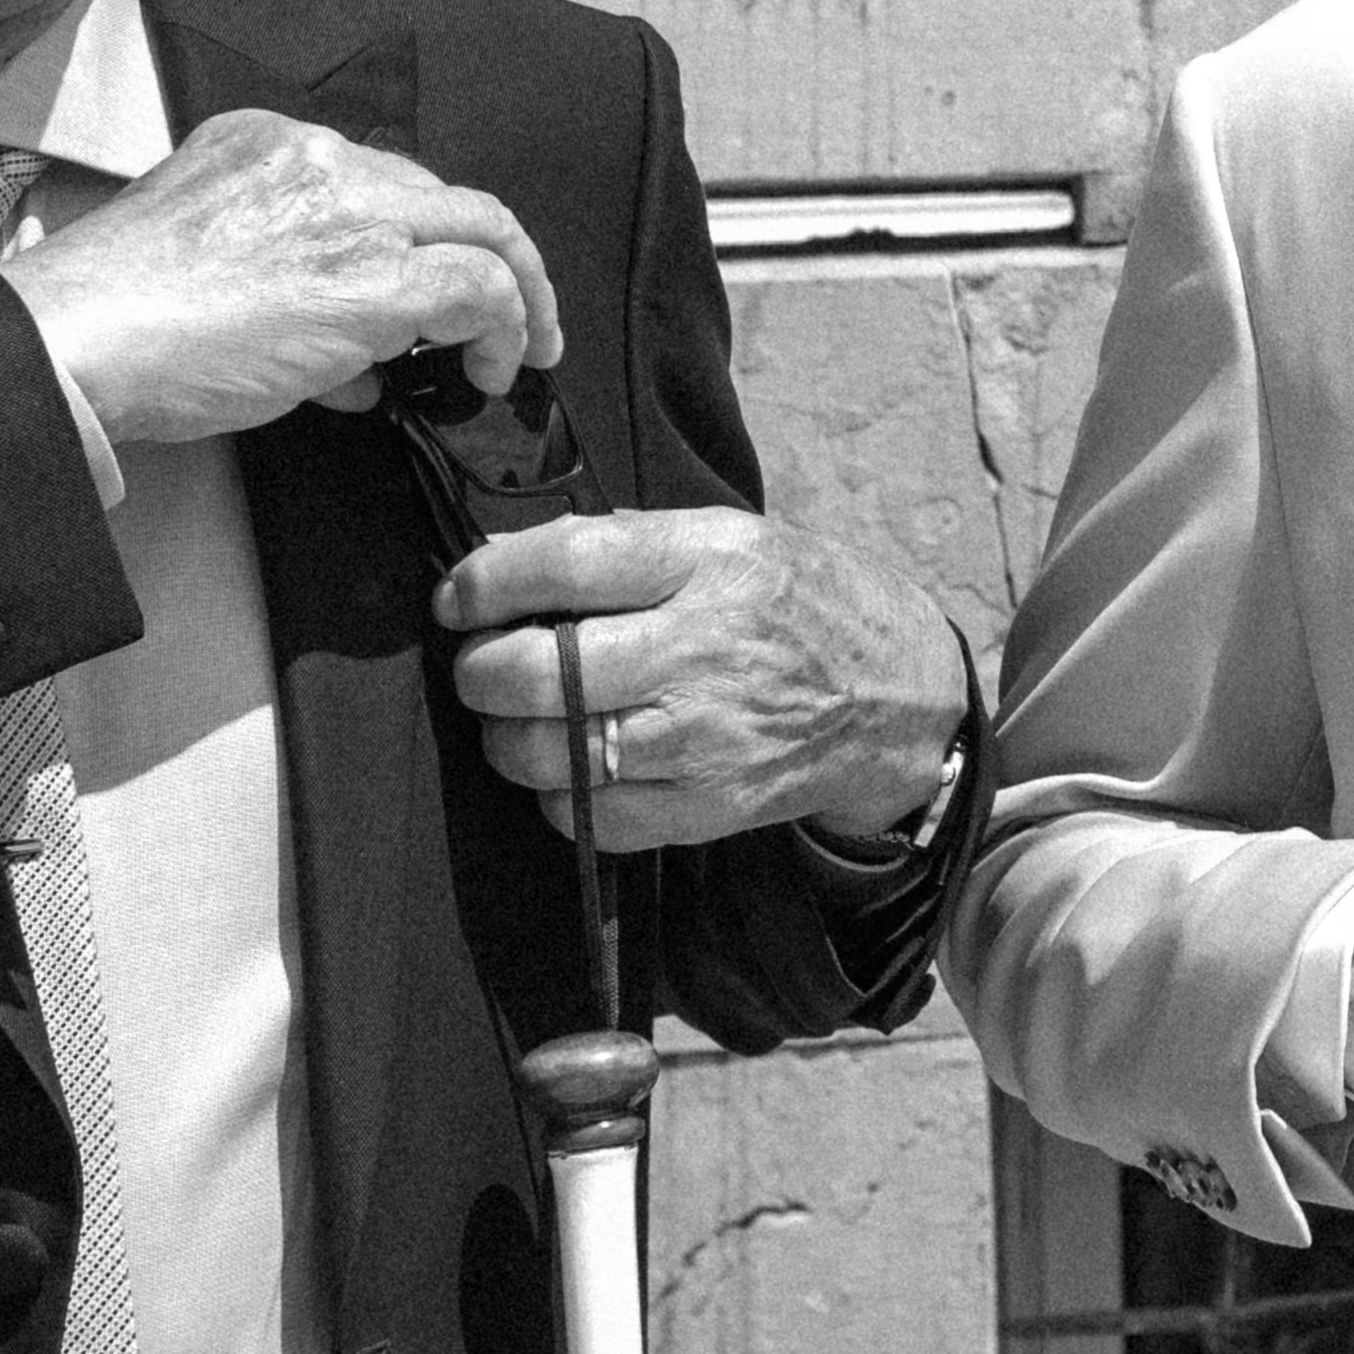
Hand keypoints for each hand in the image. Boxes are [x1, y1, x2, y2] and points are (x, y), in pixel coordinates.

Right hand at [7, 113, 554, 451]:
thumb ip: (283, 288)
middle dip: (487, 254)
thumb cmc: (111, 322)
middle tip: (507, 311)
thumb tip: (357, 362)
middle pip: (440, 193)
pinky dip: (507, 325)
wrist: (75, 339)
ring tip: (522, 346)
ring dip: (517, 291)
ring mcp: (351, 212)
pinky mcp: (377, 278)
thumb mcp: (202, 264)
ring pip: (482, 227)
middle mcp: (314, 159)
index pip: (372, 182)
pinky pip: (480, 287)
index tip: (415, 300)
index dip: (407, 244)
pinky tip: (493, 368)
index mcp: (264, 144)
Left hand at [439, 509, 968, 854]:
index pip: (564, 565)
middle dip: (480, 672)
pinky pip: (587, 816)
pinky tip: (572, 766)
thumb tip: (501, 565)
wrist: (897, 696)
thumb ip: (621, 545)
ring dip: (505, 739)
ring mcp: (704, 737)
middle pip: (539, 672)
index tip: (456, 599)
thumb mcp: (728, 537)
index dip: (485, 583)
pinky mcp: (706, 806)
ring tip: (517, 719)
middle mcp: (704, 648)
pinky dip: (557, 794)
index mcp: (709, 561)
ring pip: (548, 752)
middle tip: (480, 667)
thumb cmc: (797, 602)